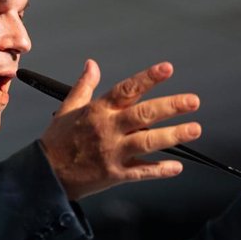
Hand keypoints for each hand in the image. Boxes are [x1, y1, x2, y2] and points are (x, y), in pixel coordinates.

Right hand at [40, 60, 201, 200]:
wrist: (46, 175)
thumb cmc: (57, 141)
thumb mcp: (68, 108)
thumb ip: (84, 86)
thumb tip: (92, 64)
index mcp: (98, 111)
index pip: (126, 89)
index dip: (148, 78)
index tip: (167, 69)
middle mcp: (107, 129)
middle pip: (143, 114)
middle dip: (171, 106)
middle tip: (193, 101)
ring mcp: (112, 153)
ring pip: (148, 142)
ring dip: (173, 136)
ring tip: (194, 129)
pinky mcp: (115, 174)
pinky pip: (142, 172)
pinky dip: (160, 170)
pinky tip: (176, 167)